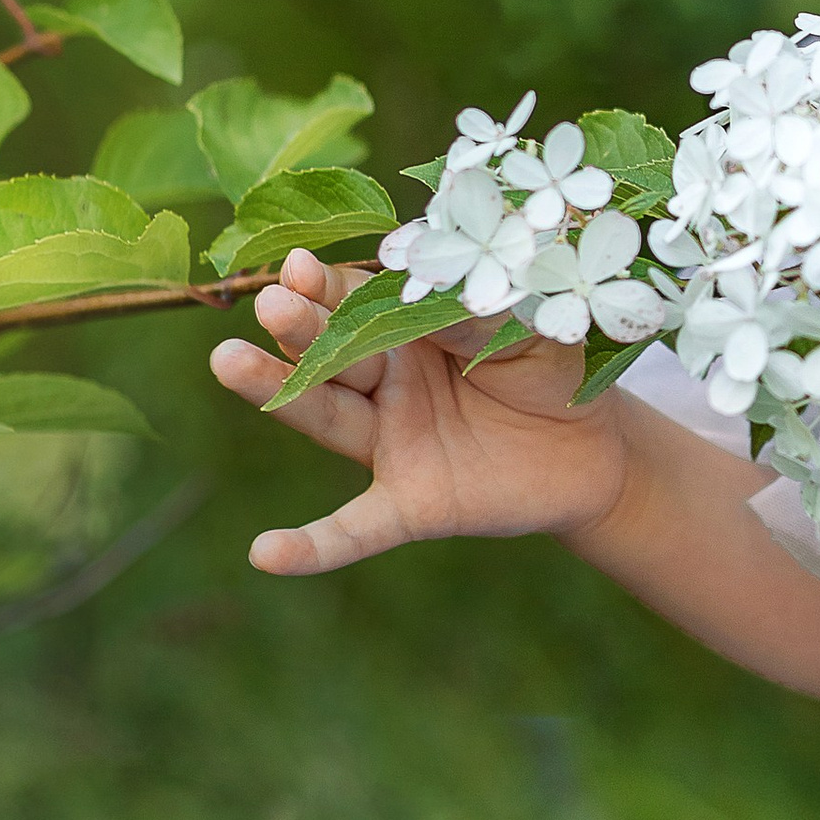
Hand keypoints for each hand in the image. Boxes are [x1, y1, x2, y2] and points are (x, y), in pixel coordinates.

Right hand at [211, 247, 634, 574]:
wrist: (591, 451)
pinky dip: (312, 546)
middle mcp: (385, 384)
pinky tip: (265, 554)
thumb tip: (428, 294)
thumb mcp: (526, 330)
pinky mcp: (408, 504)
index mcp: (408, 330)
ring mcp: (390, 444)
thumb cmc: (550, 373)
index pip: (356, 303)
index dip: (327, 285)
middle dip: (299, 327)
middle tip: (269, 302)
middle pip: (331, 354)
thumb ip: (477, 315)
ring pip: (325, 417)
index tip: (297, 265)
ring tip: (227, 361)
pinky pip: (354, 530)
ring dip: (274, 393)